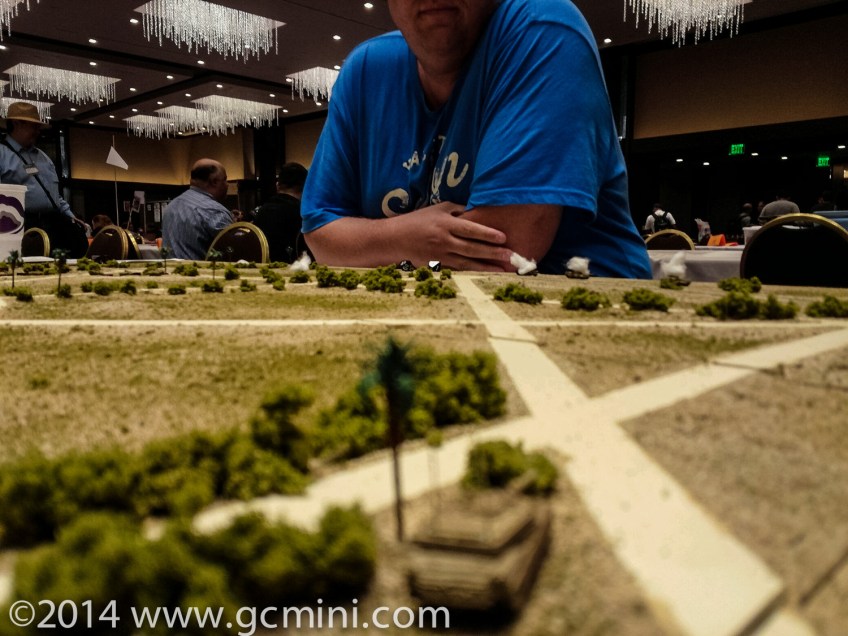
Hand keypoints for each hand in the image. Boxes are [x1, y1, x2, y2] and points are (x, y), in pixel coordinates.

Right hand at [306, 202, 512, 270]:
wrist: (393, 240)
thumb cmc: (417, 221)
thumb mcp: (436, 209)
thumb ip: (458, 210)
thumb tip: (479, 211)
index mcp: (444, 224)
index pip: (470, 229)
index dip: (487, 233)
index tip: (503, 237)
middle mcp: (443, 240)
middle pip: (473, 248)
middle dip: (494, 253)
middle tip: (512, 257)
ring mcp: (440, 256)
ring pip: (469, 263)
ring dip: (488, 267)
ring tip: (505, 270)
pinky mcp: (438, 267)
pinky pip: (460, 271)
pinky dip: (474, 273)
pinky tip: (487, 276)